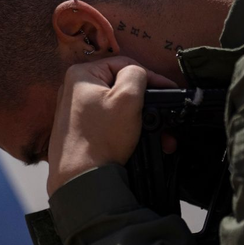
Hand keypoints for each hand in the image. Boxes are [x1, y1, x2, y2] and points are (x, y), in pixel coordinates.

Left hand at [46, 56, 176, 194]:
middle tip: (163, 116)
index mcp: (81, 74)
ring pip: (117, 107)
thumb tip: (140, 74)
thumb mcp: (127, 99)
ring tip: (157, 135)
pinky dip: (126, 129)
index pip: (125, 65)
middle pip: (121, 87)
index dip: (151, 77)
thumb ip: (137, 75)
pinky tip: (139, 141)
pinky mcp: (79, 129)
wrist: (80, 179)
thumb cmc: (101, 139)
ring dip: (140, 119)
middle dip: (146, 103)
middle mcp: (74, 89)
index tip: (169, 90)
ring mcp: (75, 110)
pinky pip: (109, 122)